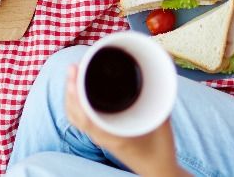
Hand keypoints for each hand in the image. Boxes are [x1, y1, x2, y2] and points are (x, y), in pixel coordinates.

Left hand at [64, 66, 186, 176]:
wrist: (158, 171)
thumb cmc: (160, 150)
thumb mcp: (163, 122)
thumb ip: (159, 97)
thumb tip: (163, 69)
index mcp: (112, 135)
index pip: (84, 115)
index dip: (75, 93)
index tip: (74, 73)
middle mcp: (101, 135)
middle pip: (74, 112)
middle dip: (70, 88)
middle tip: (73, 67)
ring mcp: (99, 136)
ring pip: (74, 116)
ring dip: (71, 95)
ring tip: (73, 74)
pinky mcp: (101, 134)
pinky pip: (80, 119)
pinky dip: (76, 103)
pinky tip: (78, 92)